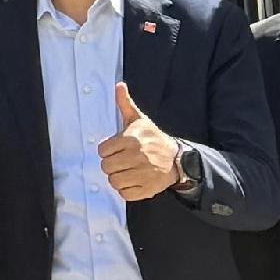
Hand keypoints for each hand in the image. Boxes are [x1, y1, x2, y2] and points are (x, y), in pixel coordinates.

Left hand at [98, 83, 183, 203]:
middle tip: (120, 161)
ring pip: (114, 181)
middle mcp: (138, 156)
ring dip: (117, 177)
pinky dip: (126, 190)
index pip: (102, 150)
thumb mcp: (139, 120)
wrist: (177, 159)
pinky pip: (125, 194)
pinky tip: (133, 180)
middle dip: (111, 164)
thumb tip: (119, 85)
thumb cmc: (153, 138)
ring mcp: (144, 174)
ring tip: (126, 171)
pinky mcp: (148, 189)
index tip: (116, 149)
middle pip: (106, 167)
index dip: (107, 150)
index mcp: (132, 139)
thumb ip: (125, 104)